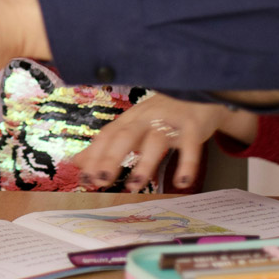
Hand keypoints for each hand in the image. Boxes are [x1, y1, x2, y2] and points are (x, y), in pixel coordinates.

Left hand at [68, 94, 258, 190]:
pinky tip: (182, 183)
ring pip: (155, 141)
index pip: (107, 135)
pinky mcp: (194, 126)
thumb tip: (77, 163)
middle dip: (111, 157)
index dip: (95, 156)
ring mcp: (171, 121)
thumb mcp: (134, 127)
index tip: (85, 179)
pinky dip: (187, 164)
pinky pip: (191, 146)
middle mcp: (147, 117)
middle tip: (101, 181)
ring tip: (134, 186)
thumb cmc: (162, 116)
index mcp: (131, 118)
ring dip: (144, 164)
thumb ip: (107, 145)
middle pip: (126, 136)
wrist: (201, 92)